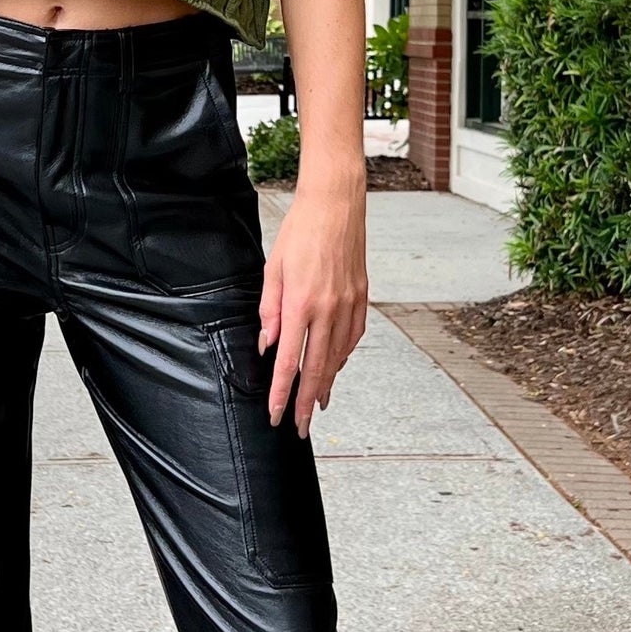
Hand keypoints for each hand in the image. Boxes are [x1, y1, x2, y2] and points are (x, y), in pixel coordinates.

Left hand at [258, 176, 367, 434]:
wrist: (336, 204)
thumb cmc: (299, 232)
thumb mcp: (273, 269)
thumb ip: (269, 310)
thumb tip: (268, 345)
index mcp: (300, 303)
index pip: (288, 361)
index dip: (282, 393)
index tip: (277, 415)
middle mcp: (328, 309)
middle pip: (317, 368)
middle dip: (306, 402)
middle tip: (300, 427)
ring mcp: (348, 304)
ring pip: (338, 357)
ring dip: (326, 384)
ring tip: (317, 404)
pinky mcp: (362, 297)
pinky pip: (353, 337)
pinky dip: (343, 356)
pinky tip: (335, 366)